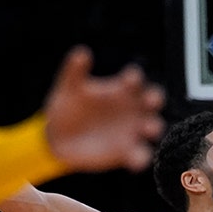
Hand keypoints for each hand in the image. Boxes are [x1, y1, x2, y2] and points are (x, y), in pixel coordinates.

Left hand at [43, 46, 165, 172]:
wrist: (58, 139)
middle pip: (152, 101)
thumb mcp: (69, 88)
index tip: (129, 79)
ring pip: (152, 128)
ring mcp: (131, 131)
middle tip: (151, 100)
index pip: (134, 81)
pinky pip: (139, 156)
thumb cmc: (67, 108)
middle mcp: (131, 109)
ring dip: (153, 127)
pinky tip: (134, 160)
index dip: (134, 78)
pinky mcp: (126, 152)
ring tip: (147, 129)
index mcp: (120, 90)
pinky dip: (140, 158)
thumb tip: (82, 52)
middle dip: (155, 98)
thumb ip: (75, 71)